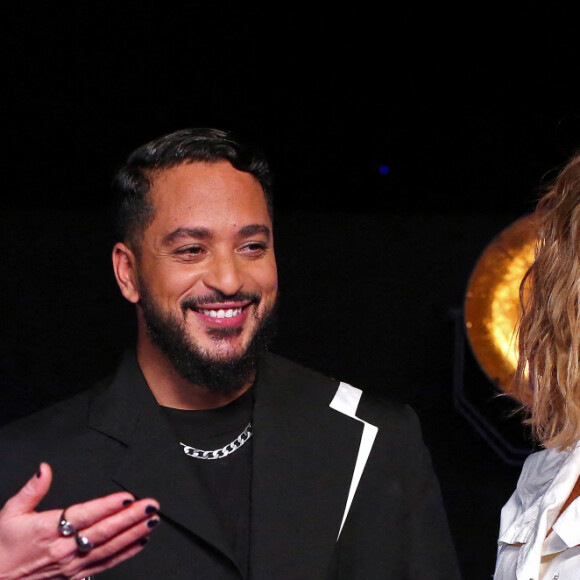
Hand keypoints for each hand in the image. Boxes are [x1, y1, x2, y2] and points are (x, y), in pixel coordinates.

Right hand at [0, 463, 159, 579]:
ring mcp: (71, 564)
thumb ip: (32, 489)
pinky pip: (105, 564)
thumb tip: (44, 468)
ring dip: (133, 533)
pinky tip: (140, 541)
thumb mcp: (10, 512)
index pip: (84, 515)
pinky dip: (125, 553)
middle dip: (130, 517)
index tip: (127, 497)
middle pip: (103, 531)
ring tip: (152, 520)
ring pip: (108, 548)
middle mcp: (63, 549)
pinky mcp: (75, 575)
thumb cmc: (2, 546)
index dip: (107, 506)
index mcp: (48, 530)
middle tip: (151, 505)